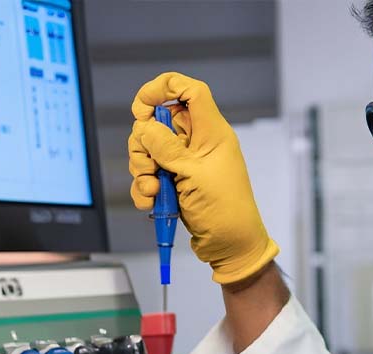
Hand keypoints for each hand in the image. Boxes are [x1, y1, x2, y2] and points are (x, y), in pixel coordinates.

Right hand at [128, 72, 278, 284]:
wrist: (230, 246)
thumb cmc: (225, 211)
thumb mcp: (193, 175)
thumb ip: (166, 147)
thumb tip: (144, 126)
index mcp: (211, 132)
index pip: (190, 91)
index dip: (164, 88)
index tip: (141, 105)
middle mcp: (198, 143)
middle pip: (158, 122)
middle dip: (144, 144)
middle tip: (148, 166)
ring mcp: (186, 162)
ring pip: (149, 150)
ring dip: (142, 170)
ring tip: (153, 191)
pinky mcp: (176, 181)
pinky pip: (150, 174)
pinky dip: (145, 188)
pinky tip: (152, 203)